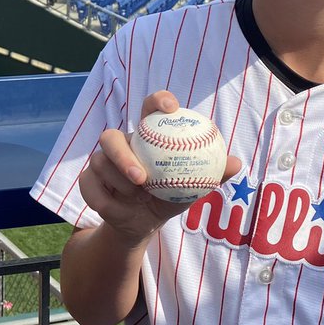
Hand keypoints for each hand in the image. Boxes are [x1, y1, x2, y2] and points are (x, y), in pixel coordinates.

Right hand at [79, 91, 241, 243]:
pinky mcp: (88, 180)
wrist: (141, 224)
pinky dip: (106, 202)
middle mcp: (121, 143)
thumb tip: (235, 162)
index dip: (158, 100)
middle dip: (122, 155)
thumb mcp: (192, 188)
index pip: (149, 108)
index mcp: (147, 136)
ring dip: (118, 184)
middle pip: (110, 136)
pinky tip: (119, 210)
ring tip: (136, 198)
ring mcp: (101, 161)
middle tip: (140, 177)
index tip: (171, 107)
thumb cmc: (168, 197)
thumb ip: (211, 175)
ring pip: (100, 164)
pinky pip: (89, 186)